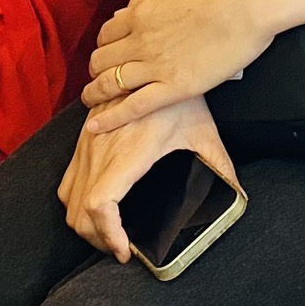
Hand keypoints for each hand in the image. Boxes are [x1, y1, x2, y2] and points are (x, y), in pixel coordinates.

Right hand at [60, 93, 237, 261]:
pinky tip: (98, 209)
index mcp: (129, 151)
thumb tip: (238, 195)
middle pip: (79, 212)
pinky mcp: (83, 138)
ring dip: (84, 224)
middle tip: (122, 248)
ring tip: (110, 234)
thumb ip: (220, 166)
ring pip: (67, 200)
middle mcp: (101, 149)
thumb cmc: (182, 94)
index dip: (107, 235)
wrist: (154, 55)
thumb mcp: (204, 132)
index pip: (100, 204)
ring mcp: (88, 144)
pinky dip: (76, 203)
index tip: (125, 250)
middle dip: (97, 239)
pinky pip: (67, 181)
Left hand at [82, 0, 276, 130]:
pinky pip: (133, 106)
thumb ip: (163, 0)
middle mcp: (141, 39)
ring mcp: (155, 64)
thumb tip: (158, 1)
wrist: (247, 0)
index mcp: (143, 13)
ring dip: (95, 94)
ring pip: (110, 83)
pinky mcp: (175, 86)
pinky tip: (97, 126)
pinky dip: (111, 118)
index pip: (107, 33)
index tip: (107, 53)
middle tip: (97, 80)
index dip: (103, 46)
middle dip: (96, 70)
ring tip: (91, 102)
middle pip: (102, 59)